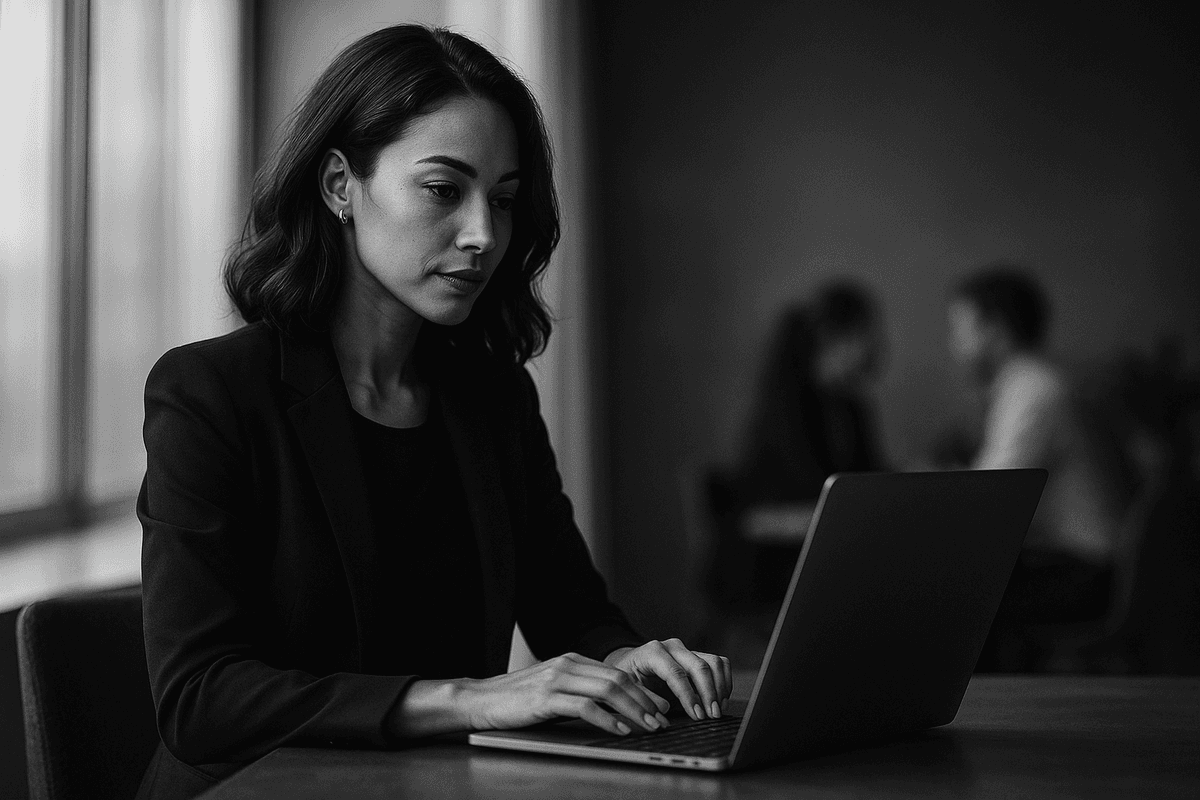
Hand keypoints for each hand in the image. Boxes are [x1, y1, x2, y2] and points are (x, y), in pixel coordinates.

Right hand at [459, 652, 670, 735]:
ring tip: (649, 726)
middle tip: (663, 719)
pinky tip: (620, 730)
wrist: (480, 699)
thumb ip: (580, 692)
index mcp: (572, 661)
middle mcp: (568, 665)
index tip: (661, 707)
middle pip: (618, 679)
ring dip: (634, 709)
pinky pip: (585, 706)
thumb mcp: (554, 690)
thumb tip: (614, 709)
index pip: (617, 673)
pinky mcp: (546, 697)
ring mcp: (556, 679)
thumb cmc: (517, 699)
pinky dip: (608, 719)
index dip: (643, 690)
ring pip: (607, 690)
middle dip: (645, 700)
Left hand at [604, 639, 731, 720]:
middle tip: (713, 716)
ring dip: (720, 688)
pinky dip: (724, 681)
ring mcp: (686, 650)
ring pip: (714, 662)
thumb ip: (644, 698)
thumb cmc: (628, 678)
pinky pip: (719, 663)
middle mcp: (672, 647)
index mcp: (652, 652)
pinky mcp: (697, 656)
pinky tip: (721, 699)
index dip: (689, 696)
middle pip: (699, 667)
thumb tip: (664, 710)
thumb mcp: (626, 688)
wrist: (629, 664)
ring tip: (718, 710)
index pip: (676, 674)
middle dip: (709, 694)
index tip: (698, 715)